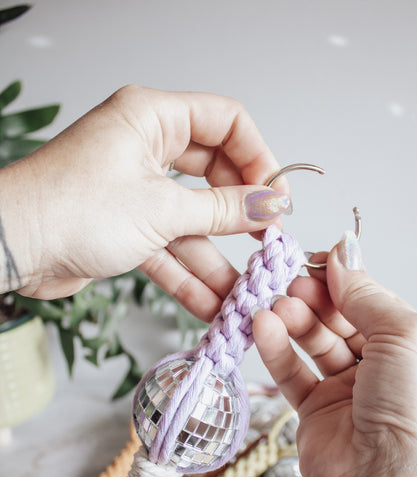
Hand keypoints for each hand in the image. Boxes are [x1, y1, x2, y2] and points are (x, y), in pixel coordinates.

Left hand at [0, 87, 289, 319]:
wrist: (11, 248)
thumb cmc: (69, 209)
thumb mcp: (161, 209)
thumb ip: (222, 210)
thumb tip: (270, 206)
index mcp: (152, 118)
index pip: (226, 122)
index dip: (259, 158)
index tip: (276, 197)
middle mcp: (146, 148)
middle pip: (214, 176)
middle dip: (241, 215)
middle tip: (268, 243)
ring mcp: (137, 190)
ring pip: (192, 221)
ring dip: (217, 258)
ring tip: (247, 289)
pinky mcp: (127, 226)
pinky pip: (169, 247)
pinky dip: (188, 275)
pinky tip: (213, 305)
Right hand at [253, 232, 416, 476]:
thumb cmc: (416, 414)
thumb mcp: (405, 334)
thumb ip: (367, 293)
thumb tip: (344, 253)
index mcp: (415, 350)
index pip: (373, 302)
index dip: (342, 280)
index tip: (313, 260)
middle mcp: (384, 371)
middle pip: (340, 319)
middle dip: (313, 298)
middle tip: (287, 281)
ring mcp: (349, 393)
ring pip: (313, 343)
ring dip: (291, 320)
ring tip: (273, 303)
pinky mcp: (316, 414)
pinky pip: (292, 372)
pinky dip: (275, 347)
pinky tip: (262, 326)